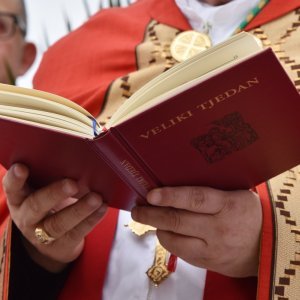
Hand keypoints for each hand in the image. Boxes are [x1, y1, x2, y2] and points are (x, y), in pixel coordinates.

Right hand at [3, 163, 106, 272]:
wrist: (53, 240)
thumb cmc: (51, 204)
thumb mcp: (43, 191)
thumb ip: (51, 177)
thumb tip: (77, 160)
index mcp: (20, 198)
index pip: (13, 187)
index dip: (15, 178)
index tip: (22, 167)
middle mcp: (27, 217)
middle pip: (36, 205)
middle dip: (54, 194)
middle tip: (72, 184)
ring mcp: (41, 234)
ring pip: (58, 223)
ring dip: (80, 209)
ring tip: (96, 198)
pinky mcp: (61, 245)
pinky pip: (76, 233)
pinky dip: (92, 219)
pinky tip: (102, 207)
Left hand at [131, 186, 261, 277]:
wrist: (266, 245)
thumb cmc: (248, 212)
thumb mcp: (235, 193)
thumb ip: (210, 190)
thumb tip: (175, 180)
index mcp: (228, 205)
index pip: (195, 199)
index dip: (170, 196)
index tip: (151, 194)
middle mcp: (219, 228)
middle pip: (178, 221)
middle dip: (152, 215)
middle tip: (137, 209)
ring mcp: (214, 249)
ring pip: (176, 241)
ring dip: (157, 229)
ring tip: (146, 218)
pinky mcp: (209, 264)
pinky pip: (182, 254)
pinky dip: (169, 242)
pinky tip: (163, 232)